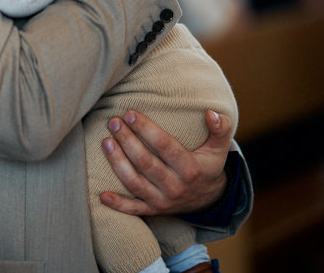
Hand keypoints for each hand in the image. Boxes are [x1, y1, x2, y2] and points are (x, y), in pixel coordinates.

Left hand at [99, 109, 231, 215]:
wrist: (209, 199)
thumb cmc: (208, 166)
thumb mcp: (219, 148)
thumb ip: (221, 128)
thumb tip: (211, 112)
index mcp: (190, 169)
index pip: (165, 146)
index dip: (147, 129)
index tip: (131, 113)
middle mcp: (175, 187)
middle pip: (146, 163)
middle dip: (127, 141)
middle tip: (113, 122)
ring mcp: (163, 201)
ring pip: (135, 183)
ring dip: (117, 163)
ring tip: (106, 142)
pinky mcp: (154, 210)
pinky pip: (134, 209)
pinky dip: (118, 205)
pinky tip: (102, 195)